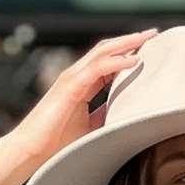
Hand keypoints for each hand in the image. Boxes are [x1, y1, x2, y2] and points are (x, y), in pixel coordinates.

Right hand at [0, 30, 158, 181]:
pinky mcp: (70, 87)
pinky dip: (117, 62)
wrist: (31, 150)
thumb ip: (104, 115)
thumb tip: (124, 112)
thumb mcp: (89, 127)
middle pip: (107, 49)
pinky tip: (134, 60)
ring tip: (148, 38)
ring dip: (127, 43)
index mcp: (82, 83)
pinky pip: (98, 68)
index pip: (107, 60)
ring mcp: (72, 78)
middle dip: (131, 40)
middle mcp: (76, 75)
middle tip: (153, 34)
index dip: (128, 51)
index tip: (149, 48)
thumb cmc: (56, 143)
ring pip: (103, 52)